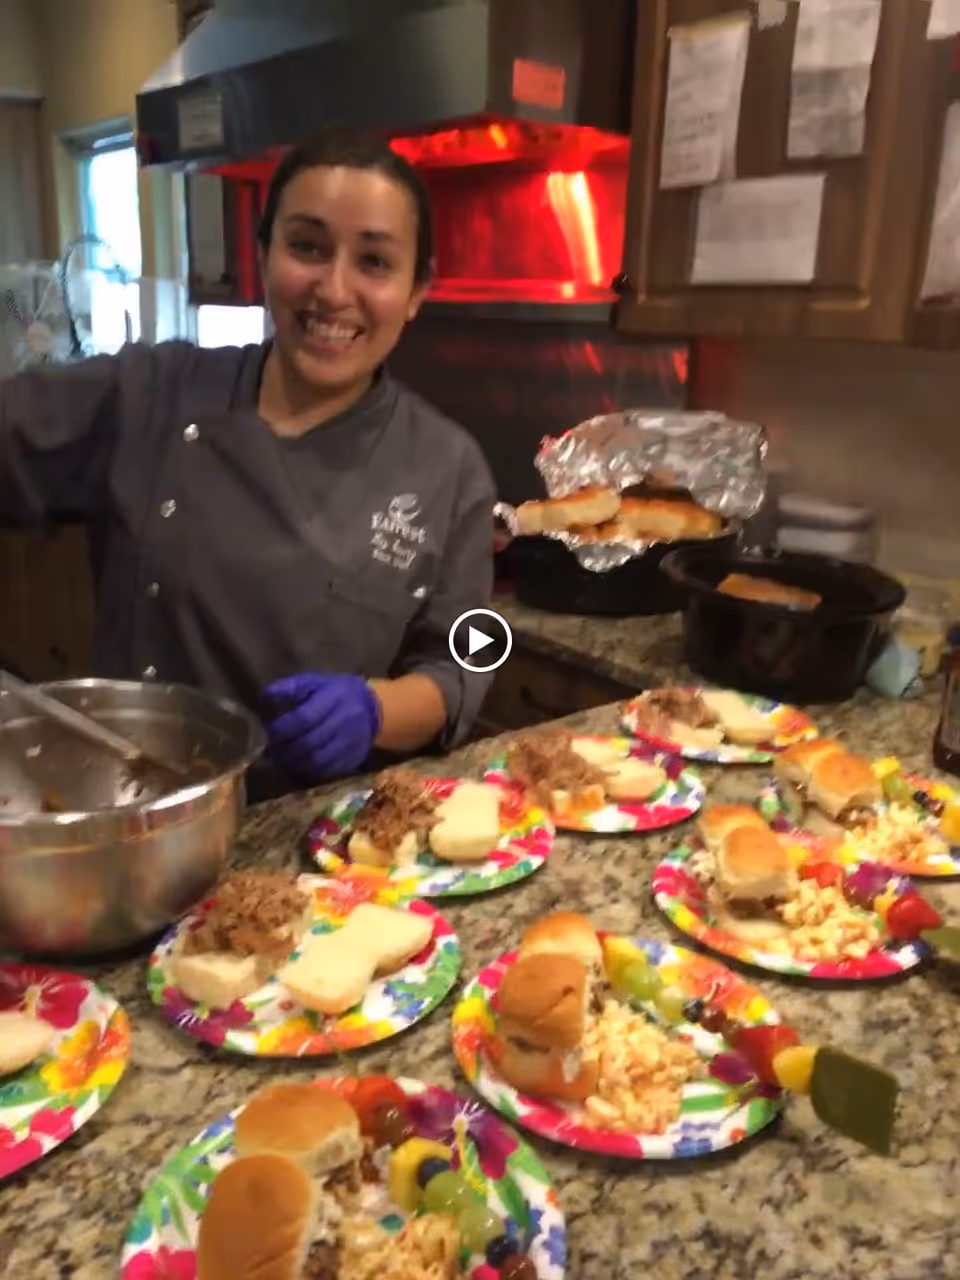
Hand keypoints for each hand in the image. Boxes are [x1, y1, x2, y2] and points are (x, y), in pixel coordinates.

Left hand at [262, 673, 381, 782]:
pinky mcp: (356, 758)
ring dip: (296, 763)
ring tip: (284, 758)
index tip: (270, 732)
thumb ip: (290, 688)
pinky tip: (301, 764)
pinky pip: (329, 771)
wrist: (372, 707)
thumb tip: (265, 698)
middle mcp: (347, 720)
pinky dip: (311, 771)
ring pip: (318, 761)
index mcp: (335, 697)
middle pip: (310, 743)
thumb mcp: (314, 681)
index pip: (304, 718)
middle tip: (272, 749)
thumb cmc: (335, 692)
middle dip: (286, 749)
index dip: (283, 728)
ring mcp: (353, 741)